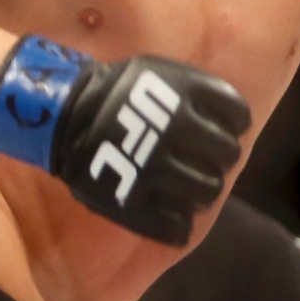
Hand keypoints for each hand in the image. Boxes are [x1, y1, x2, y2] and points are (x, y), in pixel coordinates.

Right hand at [0, 36, 249, 244]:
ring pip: (208, 192)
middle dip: (221, 158)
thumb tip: (237, 118)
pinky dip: (180, 226)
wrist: (62, 118)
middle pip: (227, 155)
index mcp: (183, 95)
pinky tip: (176, 218)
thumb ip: (197, 91)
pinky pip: (175, 226)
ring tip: (192, 187)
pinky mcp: (133, 202)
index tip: (227, 127)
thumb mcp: (158, 74)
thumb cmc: (117, 92)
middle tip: (207, 160)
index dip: (235, 123)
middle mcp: (174, 131)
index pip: (237, 114)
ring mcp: (154, 169)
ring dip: (205, 191)